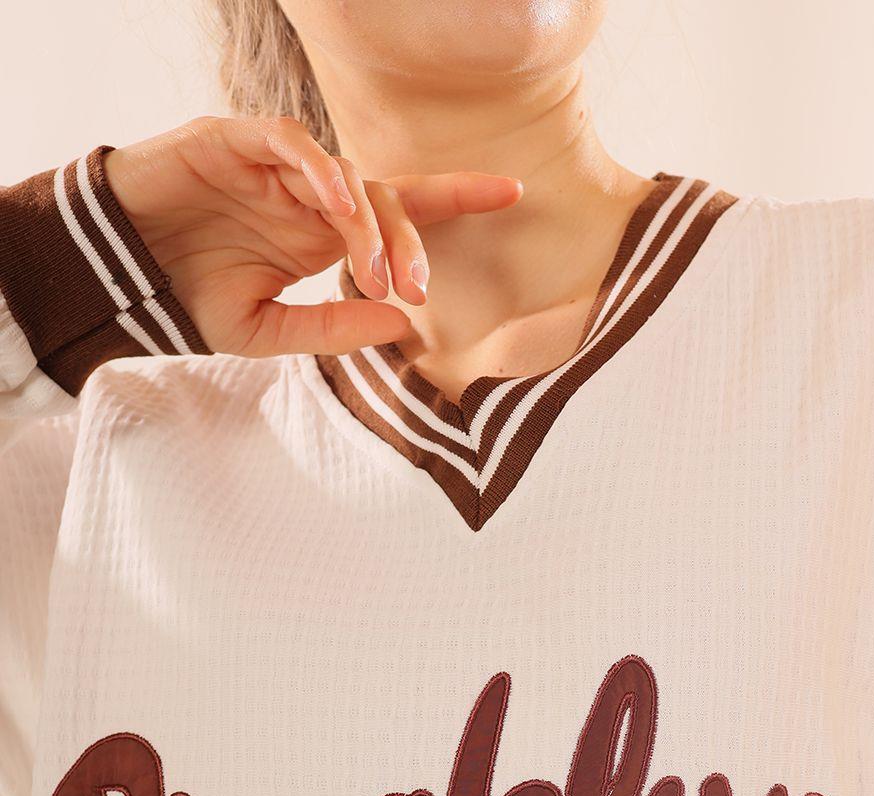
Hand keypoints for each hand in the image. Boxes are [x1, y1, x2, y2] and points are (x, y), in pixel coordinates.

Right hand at [102, 115, 522, 357]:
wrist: (118, 277)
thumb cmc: (188, 300)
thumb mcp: (269, 333)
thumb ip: (333, 328)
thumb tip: (401, 323)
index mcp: (323, 235)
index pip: (401, 208)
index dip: (456, 197)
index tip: (512, 194)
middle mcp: (308, 196)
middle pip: (384, 196)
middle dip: (410, 239)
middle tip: (418, 287)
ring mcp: (274, 166)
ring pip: (344, 173)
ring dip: (368, 222)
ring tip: (371, 269)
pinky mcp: (233, 141)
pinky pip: (289, 142)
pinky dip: (318, 170)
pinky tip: (335, 206)